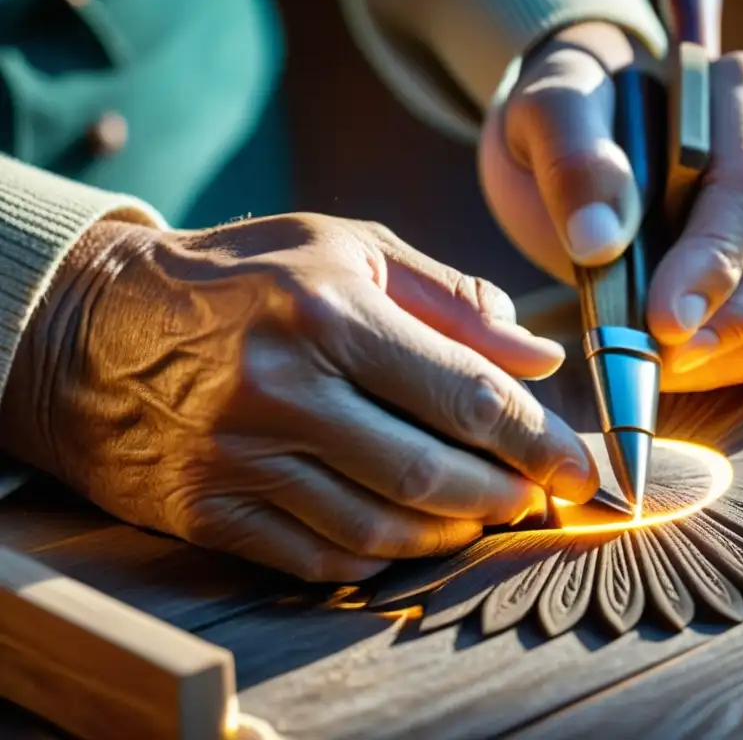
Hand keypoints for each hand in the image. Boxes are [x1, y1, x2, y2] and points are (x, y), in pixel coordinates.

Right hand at [0, 215, 596, 580]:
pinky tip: (405, 533)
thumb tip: (538, 359)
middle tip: (536, 494)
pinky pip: (317, 557)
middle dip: (504, 493)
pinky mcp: (208, 509)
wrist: (99, 326)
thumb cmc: (242, 275)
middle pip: (428, 472)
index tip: (580, 467)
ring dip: (449, 531)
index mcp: (328, 312)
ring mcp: (239, 458)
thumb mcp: (348, 248)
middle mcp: (283, 390)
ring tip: (481, 512)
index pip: (464, 393)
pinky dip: (379, 555)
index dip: (537, 439)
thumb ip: (452, 300)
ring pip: (378, 527)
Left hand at [481, 22, 742, 390]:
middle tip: (673, 360)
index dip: (714, 263)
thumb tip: (602, 238)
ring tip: (677, 369)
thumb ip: (572, 160)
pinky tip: (713, 368)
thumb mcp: (542, 115)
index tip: (664, 321)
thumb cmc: (560, 128)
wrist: (565, 150)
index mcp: (735, 94)